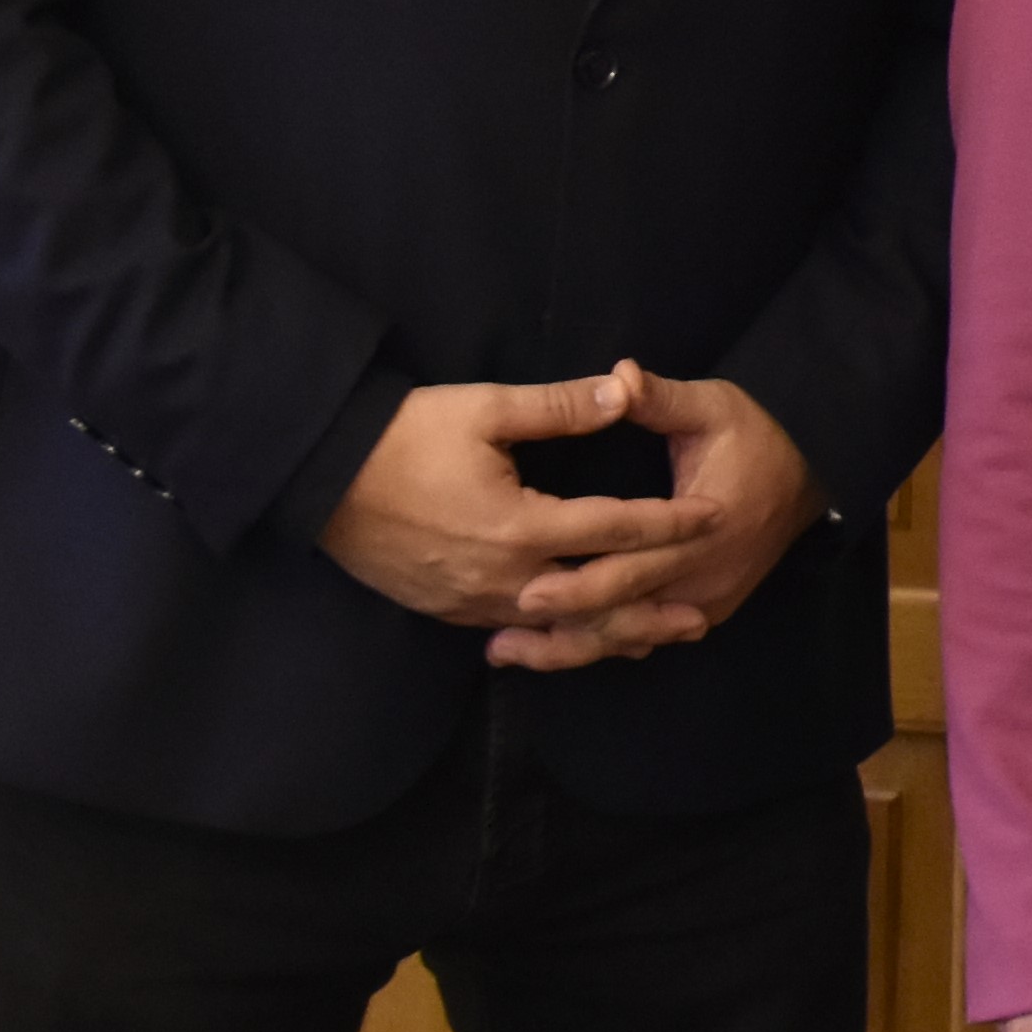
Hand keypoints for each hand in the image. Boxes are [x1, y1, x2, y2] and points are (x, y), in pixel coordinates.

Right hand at [319, 372, 709, 630]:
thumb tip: (624, 391)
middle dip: (651, 606)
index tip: (714, 516)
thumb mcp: (483, 409)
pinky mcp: (446, 610)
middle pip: (595, 600)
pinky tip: (580, 638)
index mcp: (519, 525)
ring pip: (557, 627)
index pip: (615, 528)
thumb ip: (560, 408)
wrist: (317, 477)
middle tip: (701, 615)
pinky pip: (516, 631)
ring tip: (655, 640)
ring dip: (608, 633)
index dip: (670, 523)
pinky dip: (556, 638)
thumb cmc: (401, 436)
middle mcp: (502, 576)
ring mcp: (470, 601)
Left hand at [488, 364, 822, 669]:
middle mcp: (703, 577)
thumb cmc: (757, 436)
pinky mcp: (707, 609)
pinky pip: (649, 636)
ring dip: (572, 649)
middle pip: (622, 615)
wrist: (814, 474)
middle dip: (559, 628)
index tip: (523, 590)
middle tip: (498, 640)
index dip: (577, 583)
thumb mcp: (712, 407)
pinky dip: (603, 645)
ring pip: (631, 637)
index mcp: (700, 529)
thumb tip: (618, 376)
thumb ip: (661, 398)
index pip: (630, 567)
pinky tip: (556, 649)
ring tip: (508, 654)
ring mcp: (707, 600)